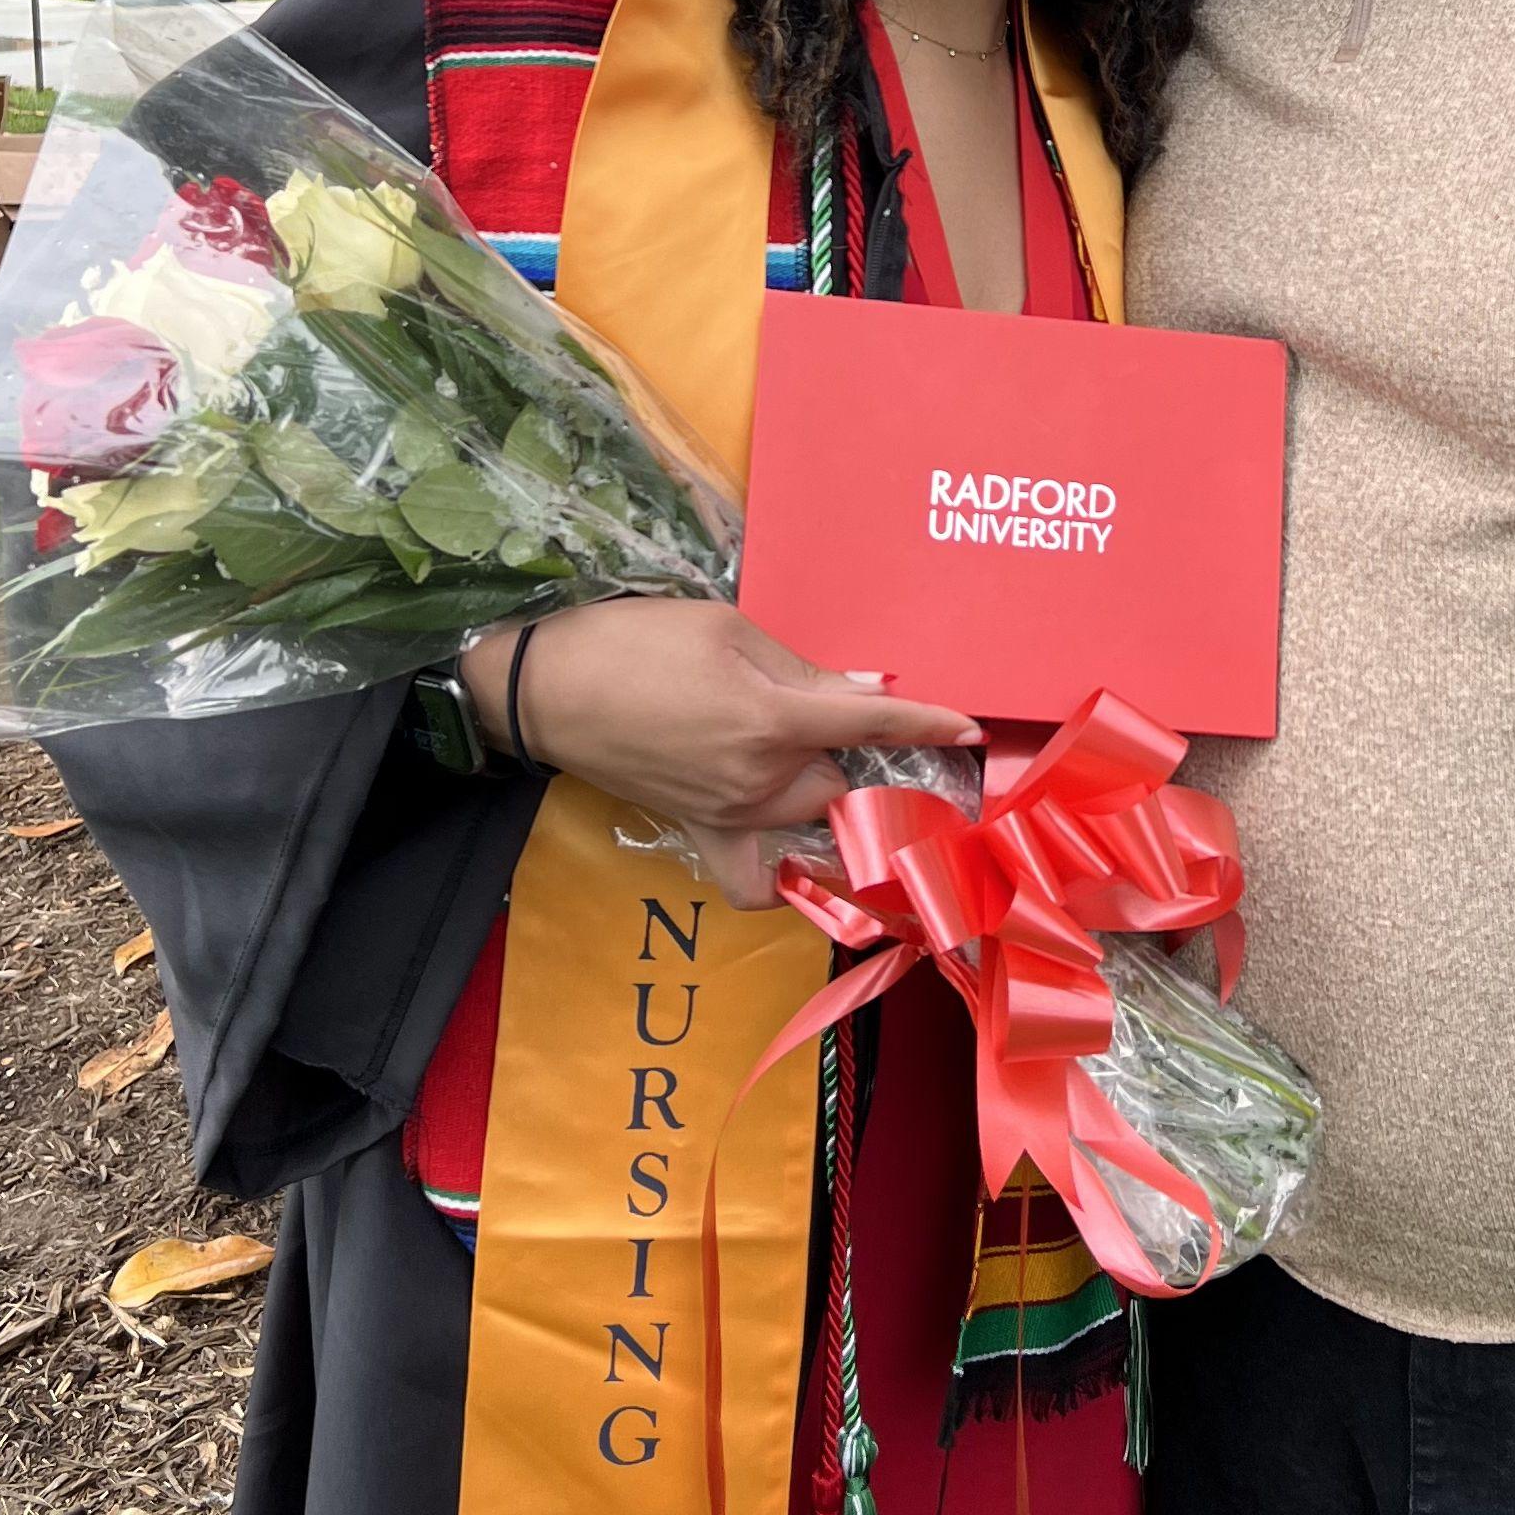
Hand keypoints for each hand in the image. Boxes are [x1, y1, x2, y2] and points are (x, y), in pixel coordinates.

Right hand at [457, 602, 979, 910]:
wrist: (546, 687)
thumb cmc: (635, 641)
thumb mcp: (727, 630)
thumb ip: (803, 669)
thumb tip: (865, 693)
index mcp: (772, 720)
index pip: (872, 726)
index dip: (927, 722)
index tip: (968, 727)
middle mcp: (758, 780)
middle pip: (843, 780)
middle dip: (856, 754)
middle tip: (840, 719)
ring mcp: (727, 814)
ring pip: (811, 821)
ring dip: (827, 797)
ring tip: (813, 765)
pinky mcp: (697, 830)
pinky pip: (748, 881)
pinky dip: (781, 884)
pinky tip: (797, 865)